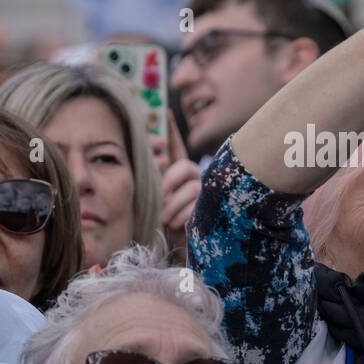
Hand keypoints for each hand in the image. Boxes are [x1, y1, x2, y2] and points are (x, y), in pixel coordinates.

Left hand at [156, 111, 199, 257]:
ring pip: (191, 185)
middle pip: (185, 166)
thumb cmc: (161, 226)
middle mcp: (194, 180)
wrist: (175, 251)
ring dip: (173, 203)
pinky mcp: (210, 209)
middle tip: (159, 198)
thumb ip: (156, 180)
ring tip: (165, 217)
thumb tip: (156, 162)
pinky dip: (181, 215)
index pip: (176, 148)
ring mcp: (204, 194)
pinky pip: (196, 204)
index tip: (165, 111)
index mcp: (178, 174)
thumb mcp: (153, 199)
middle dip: (169, 181)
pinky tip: (175, 225)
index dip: (171, 130)